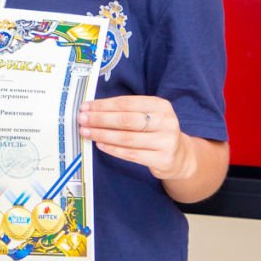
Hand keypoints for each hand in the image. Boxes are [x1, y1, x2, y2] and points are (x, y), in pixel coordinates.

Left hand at [78, 95, 197, 181]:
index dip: (104, 105)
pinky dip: (113, 149)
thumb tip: (93, 109)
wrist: (179, 155)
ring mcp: (166, 141)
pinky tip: (100, 144)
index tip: (86, 107)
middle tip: (82, 119)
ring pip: (127, 138)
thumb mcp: (148, 115)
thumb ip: (126, 111)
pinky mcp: (162, 158)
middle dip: (100, 119)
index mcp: (160, 105)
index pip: (127, 102)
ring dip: (103, 134)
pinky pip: (131, 154)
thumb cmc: (155, 131)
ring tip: (86, 132)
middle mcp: (165, 121)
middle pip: (126, 119)